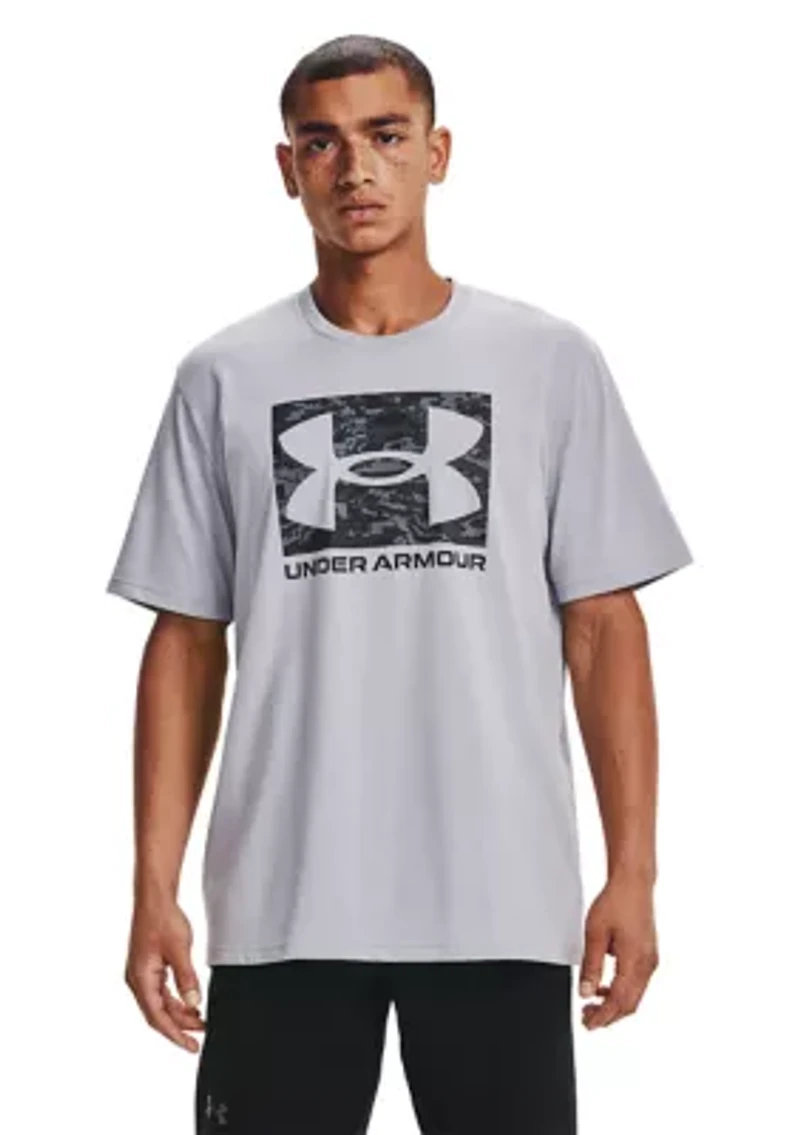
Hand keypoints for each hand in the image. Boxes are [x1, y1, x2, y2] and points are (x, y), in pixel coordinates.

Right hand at [124, 893, 205, 1052]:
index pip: (157, 1017)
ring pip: (160, 1003)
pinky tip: (189, 1002)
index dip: (175, 1034)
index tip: (190, 1046)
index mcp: (141, 978)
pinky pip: (161, 991)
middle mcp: (137, 979)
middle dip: (179, 1026)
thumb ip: (187, 978)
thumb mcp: (180, 950)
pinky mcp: (148, 967)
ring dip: (179, 1013)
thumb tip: (193, 1002)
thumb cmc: (162, 919)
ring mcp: (142, 973)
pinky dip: (175, 1000)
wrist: (154, 899)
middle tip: (200, 1036)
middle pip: (158, 1013)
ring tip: (199, 1021)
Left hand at [578, 874, 658, 1029]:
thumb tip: (586, 992)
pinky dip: (622, 990)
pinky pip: (637, 982)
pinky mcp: (649, 954)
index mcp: (635, 962)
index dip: (603, 1017)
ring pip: (635, 995)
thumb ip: (591, 966)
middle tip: (588, 1018)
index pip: (619, 1001)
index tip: (588, 1024)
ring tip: (593, 1003)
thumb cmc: (616, 902)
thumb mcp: (594, 934)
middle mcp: (647, 964)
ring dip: (615, 1003)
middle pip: (630, 1004)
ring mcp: (650, 960)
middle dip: (609, 1015)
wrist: (633, 883)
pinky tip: (606, 986)